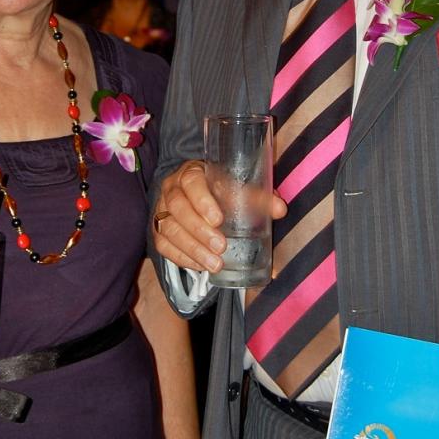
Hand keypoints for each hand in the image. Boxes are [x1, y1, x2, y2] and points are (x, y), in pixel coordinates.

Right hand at [153, 160, 285, 272]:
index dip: (202, 200)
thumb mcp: (236, 187)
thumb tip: (280, 209)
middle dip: (199, 230)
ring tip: (215, 264)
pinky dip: (183, 258)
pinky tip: (201, 266)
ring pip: (169, 230)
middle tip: (221, 247)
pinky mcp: (158, 231)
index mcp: (191, 173)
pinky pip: (164, 246)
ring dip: (193, 249)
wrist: (191, 194)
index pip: (191, 181)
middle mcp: (171, 189)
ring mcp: (161, 211)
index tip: (218, 219)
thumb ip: (258, 197)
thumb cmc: (218, 190)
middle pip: (178, 208)